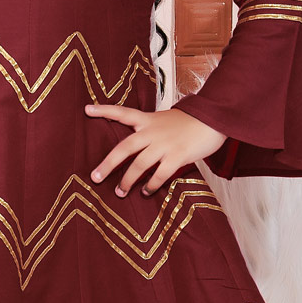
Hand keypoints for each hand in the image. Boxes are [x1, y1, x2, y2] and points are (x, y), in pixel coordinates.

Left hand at [84, 102, 227, 196]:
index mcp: (148, 120)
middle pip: (124, 148)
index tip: (87, 109)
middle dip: (108, 164)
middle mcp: (153, 131)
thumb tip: (136, 147)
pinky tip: (146, 193)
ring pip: (140, 165)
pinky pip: (160, 174)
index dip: (104, 110)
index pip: (123, 112)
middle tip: (95, 177)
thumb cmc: (189, 122)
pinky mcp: (178, 156)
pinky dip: (151, 185)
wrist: (214, 119)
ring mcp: (165, 144)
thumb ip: (150, 130)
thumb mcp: (165, 120)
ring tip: (120, 192)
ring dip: (128, 180)